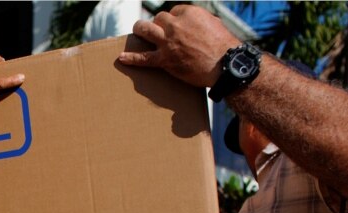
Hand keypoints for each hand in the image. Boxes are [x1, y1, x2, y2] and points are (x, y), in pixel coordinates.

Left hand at [117, 4, 240, 87]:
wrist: (226, 66)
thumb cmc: (225, 46)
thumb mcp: (215, 24)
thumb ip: (201, 21)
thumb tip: (196, 24)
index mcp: (190, 13)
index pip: (174, 11)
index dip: (174, 19)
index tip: (176, 26)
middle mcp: (176, 25)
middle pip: (159, 18)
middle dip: (159, 23)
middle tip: (159, 31)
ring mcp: (168, 42)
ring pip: (146, 30)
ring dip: (140, 29)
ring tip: (137, 32)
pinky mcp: (165, 60)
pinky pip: (143, 58)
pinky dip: (132, 59)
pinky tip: (122, 58)